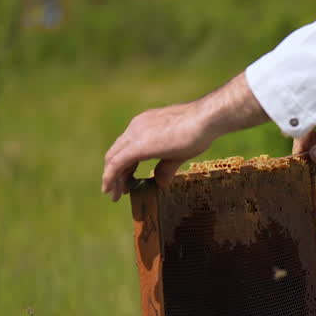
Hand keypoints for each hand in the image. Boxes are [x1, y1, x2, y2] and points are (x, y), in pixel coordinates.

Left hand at [102, 72, 267, 200]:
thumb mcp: (178, 154)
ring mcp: (135, 134)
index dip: (124, 165)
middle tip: (118, 191)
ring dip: (112, 178)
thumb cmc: (197, 133)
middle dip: (115, 173)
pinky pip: (116, 163)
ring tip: (114, 194)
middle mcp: (135, 127)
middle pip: (116, 152)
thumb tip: (160, 184)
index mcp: (144, 125)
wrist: (204, 120)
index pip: (126, 146)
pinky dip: (111, 177)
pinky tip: (112, 189)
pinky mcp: (137, 145)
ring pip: (113, 158)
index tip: (128, 181)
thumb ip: (165, 168)